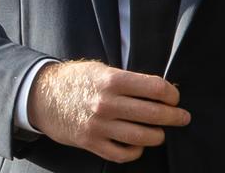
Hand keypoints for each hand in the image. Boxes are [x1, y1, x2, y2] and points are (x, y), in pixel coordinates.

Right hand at [27, 60, 190, 162]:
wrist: (42, 96)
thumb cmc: (75, 80)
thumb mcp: (99, 69)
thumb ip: (127, 79)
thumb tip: (159, 90)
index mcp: (110, 80)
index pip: (154, 87)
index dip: (171, 94)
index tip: (174, 97)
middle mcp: (106, 103)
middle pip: (153, 113)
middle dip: (174, 116)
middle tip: (182, 117)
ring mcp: (99, 126)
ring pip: (142, 137)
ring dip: (158, 135)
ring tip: (161, 132)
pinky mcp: (92, 143)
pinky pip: (123, 154)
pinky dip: (136, 151)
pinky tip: (139, 144)